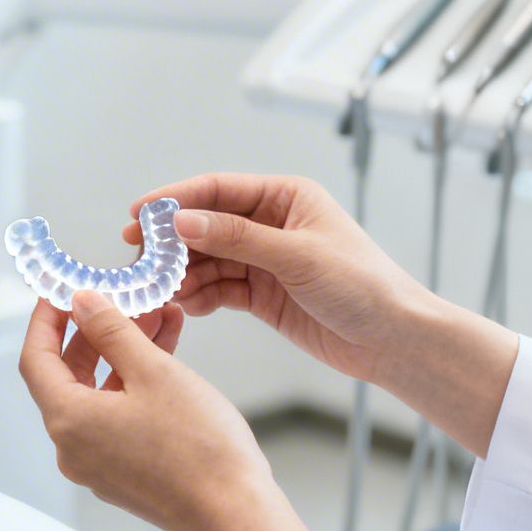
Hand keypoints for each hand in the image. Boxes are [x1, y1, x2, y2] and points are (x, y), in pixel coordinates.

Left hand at [19, 292, 319, 530]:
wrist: (236, 513)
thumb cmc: (198, 446)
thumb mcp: (153, 371)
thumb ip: (111, 330)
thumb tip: (81, 301)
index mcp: (68, 420)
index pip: (36, 358)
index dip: (46, 319)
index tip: (63, 290)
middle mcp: (73, 448)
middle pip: (68, 376)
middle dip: (97, 332)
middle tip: (124, 298)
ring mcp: (98, 465)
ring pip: (99, 394)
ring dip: (124, 355)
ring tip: (160, 318)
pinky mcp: (124, 475)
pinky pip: (117, 418)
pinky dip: (135, 385)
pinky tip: (167, 356)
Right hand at [127, 173, 519, 455]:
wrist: (394, 340)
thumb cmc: (362, 286)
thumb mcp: (296, 256)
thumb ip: (236, 237)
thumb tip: (181, 221)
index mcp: (285, 197)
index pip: (217, 190)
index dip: (174, 200)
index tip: (138, 215)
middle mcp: (271, 223)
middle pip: (205, 225)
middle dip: (171, 242)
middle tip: (137, 259)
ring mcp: (265, 260)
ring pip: (208, 260)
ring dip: (181, 274)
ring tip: (156, 290)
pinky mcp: (262, 295)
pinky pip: (219, 289)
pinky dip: (198, 296)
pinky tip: (182, 305)